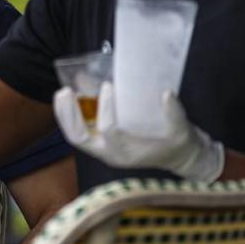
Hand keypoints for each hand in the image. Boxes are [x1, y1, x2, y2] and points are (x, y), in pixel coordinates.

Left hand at [53, 82, 223, 182]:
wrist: (178, 158)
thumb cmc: (178, 144)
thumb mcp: (182, 130)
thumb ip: (174, 114)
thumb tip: (166, 94)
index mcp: (127, 152)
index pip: (109, 131)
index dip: (105, 108)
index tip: (107, 86)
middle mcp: (110, 154)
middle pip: (80, 138)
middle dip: (69, 115)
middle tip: (66, 91)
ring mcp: (103, 150)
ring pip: (75, 137)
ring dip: (65, 115)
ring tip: (62, 93)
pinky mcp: (101, 144)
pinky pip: (79, 133)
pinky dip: (70, 117)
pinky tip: (68, 98)